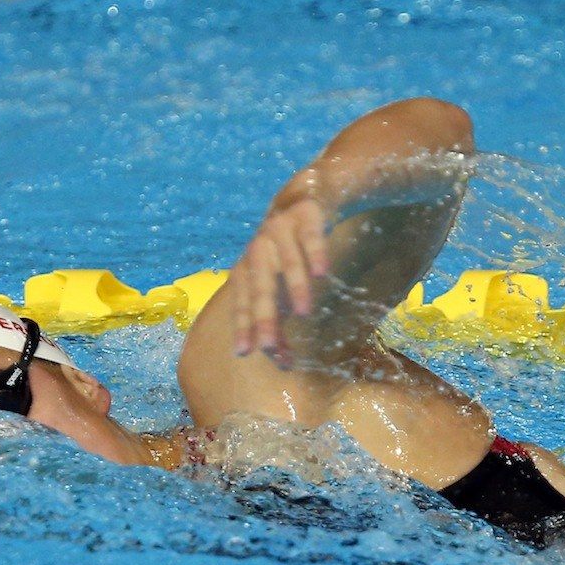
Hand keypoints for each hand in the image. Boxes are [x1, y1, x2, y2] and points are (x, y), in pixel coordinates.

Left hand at [230, 195, 329, 361]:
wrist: (303, 201)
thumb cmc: (287, 254)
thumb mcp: (280, 287)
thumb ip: (279, 321)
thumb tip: (284, 364)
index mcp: (246, 269)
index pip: (242, 303)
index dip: (243, 327)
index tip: (244, 352)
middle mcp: (258, 250)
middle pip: (260, 287)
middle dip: (263, 316)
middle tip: (269, 344)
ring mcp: (279, 231)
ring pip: (287, 262)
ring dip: (295, 286)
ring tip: (304, 312)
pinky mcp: (305, 217)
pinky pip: (310, 237)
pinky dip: (316, 254)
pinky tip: (322, 273)